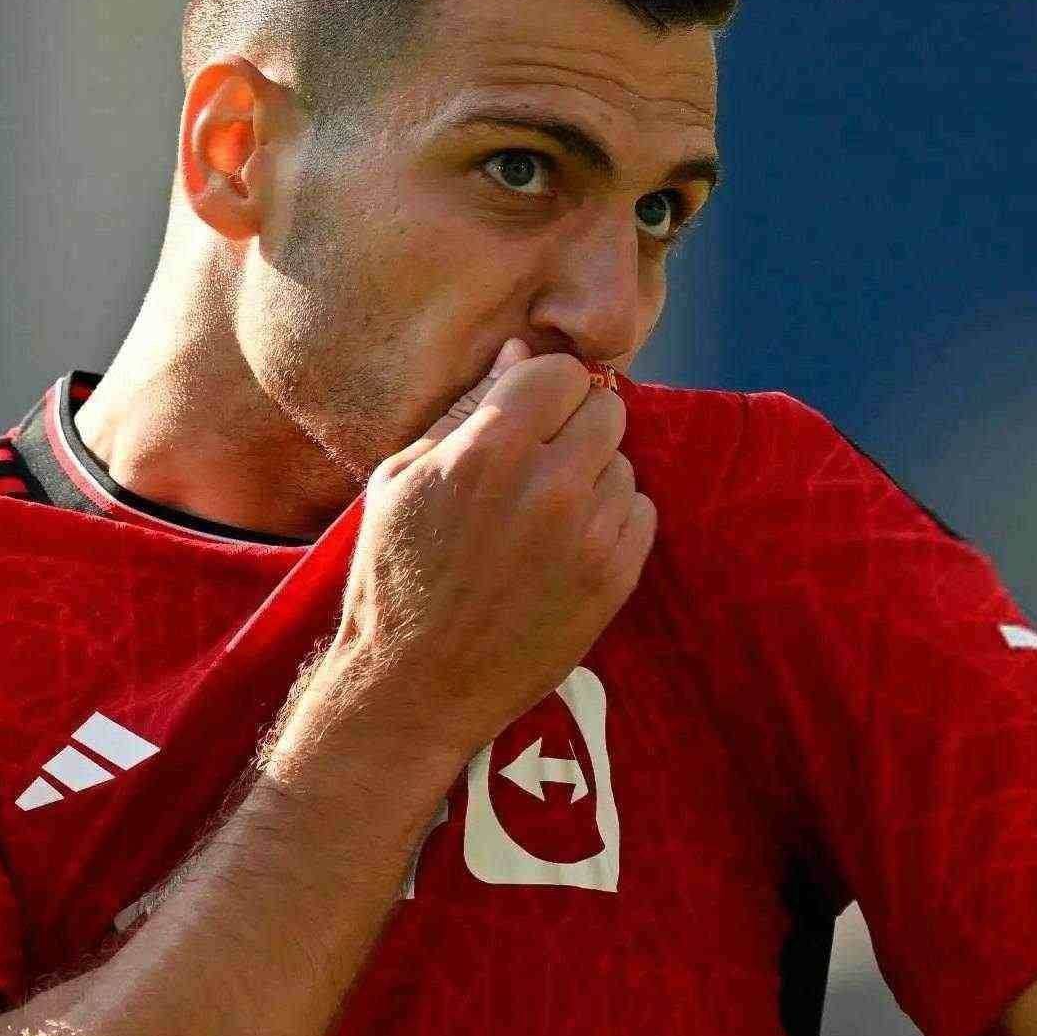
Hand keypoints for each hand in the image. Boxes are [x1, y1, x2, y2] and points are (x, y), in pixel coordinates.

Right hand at [306, 338, 655, 762]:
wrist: (414, 687)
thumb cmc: (396, 575)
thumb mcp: (403, 477)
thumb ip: (468, 408)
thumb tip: (520, 349)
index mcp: (488, 449)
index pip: (562, 372)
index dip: (542, 390)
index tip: (525, 416)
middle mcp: (548, 485)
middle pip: (605, 409)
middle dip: (573, 427)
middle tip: (535, 464)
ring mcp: (588, 536)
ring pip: (624, 462)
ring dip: (592, 476)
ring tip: (543, 515)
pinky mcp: (614, 580)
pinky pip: (641, 513)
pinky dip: (611, 520)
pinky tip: (565, 547)